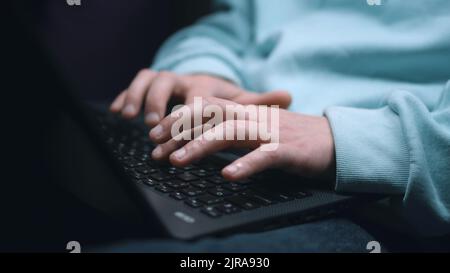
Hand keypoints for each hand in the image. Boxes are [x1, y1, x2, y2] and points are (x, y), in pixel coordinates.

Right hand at [110, 69, 291, 125]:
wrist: (204, 85)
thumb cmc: (221, 100)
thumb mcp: (240, 102)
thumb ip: (261, 102)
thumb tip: (289, 95)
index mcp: (204, 85)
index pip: (196, 96)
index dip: (188, 111)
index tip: (183, 127)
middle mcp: (183, 80)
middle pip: (167, 83)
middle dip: (157, 103)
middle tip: (151, 126)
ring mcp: (165, 82)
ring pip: (147, 79)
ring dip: (137, 96)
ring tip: (129, 117)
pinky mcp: (150, 86)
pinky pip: (133, 85)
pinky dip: (123, 95)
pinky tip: (116, 112)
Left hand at [149, 97, 335, 180]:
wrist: (336, 139)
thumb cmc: (294, 138)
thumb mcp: (259, 129)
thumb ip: (233, 131)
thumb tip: (201, 139)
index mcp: (247, 112)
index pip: (206, 109)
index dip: (178, 118)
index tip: (155, 132)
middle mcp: (255, 118)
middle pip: (211, 118)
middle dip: (180, 132)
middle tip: (154, 147)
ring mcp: (272, 133)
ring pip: (231, 134)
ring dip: (201, 147)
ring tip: (177, 161)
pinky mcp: (290, 150)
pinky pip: (265, 157)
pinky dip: (246, 165)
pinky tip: (229, 175)